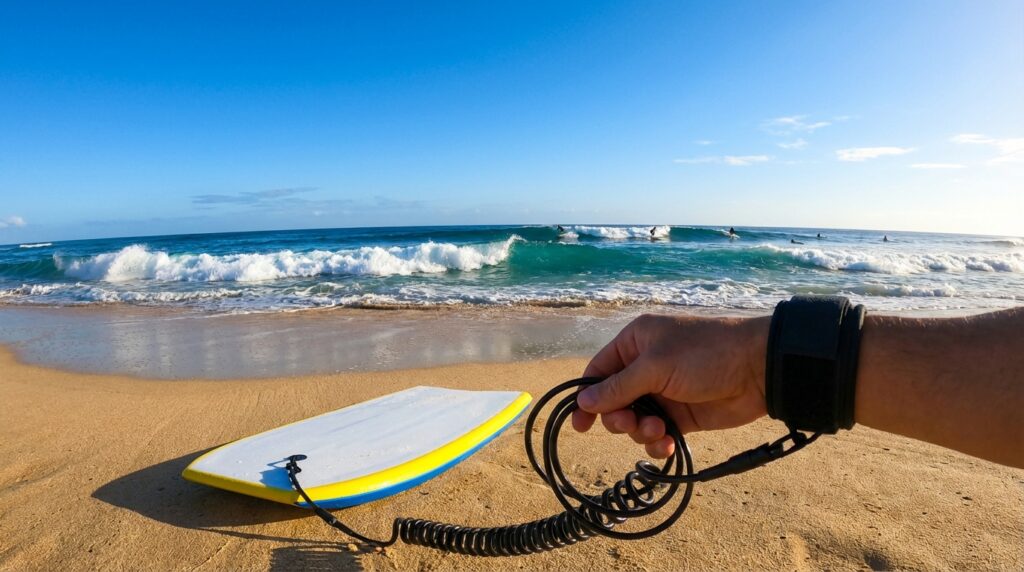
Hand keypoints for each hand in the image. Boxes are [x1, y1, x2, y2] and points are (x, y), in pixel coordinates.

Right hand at [572, 314, 769, 458]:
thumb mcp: (656, 366)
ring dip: (639, 431)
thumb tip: (583, 402)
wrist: (758, 369)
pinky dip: (657, 443)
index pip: (599, 371)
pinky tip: (666, 445)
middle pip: (613, 401)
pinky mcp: (681, 416)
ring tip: (657, 431)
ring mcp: (664, 393)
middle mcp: (645, 367)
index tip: (580, 424)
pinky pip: (657, 434)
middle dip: (618, 417)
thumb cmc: (705, 354)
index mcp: (635, 343)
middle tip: (629, 424)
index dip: (587, 397)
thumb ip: (618, 387)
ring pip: (634, 421)